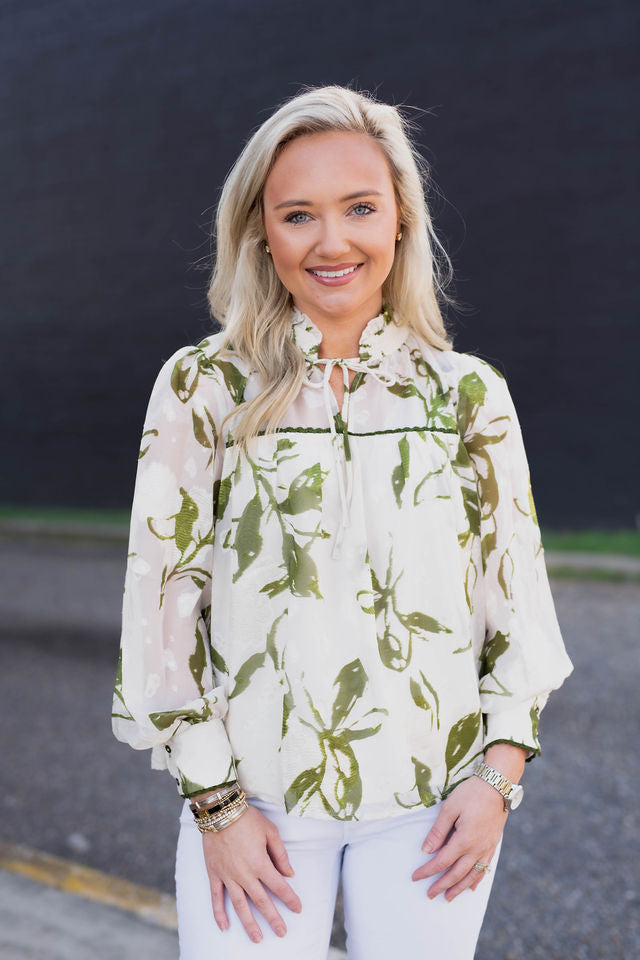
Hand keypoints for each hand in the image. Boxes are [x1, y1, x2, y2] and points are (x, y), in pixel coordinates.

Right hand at [201, 802, 301, 941]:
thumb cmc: (248, 818)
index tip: (298, 909)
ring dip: (249, 924)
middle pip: (262, 902)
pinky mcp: (214, 874)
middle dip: (273, 918)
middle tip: (282, 932)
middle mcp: (245, 874)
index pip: (279, 887)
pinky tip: (225, 927)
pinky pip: (216, 898)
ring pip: (240, 905)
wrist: (220, 811)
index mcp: (260, 863)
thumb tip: (290, 873)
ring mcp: (228, 876)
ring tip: (257, 938)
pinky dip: (219, 913)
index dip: (290, 899)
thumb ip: (281, 854)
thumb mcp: (270, 831)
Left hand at [411, 776, 506, 900]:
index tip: (415, 877)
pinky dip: (477, 880)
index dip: (427, 871)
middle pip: (457, 874)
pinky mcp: (493, 845)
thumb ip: (438, 831)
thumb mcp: (450, 808)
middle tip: (430, 894)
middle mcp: (477, 849)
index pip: (442, 862)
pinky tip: (472, 886)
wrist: (498, 786)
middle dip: (442, 885)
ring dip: (459, 888)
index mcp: (464, 840)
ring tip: (449, 897)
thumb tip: (426, 851)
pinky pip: (485, 868)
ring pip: (472, 876)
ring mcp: (487, 848)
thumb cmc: (471, 793)